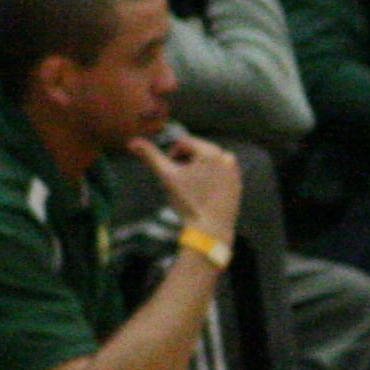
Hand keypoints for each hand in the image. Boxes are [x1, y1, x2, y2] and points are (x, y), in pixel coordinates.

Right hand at [129, 131, 244, 234]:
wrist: (210, 228)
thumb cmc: (187, 201)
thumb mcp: (166, 176)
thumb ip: (150, 156)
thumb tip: (131, 141)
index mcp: (211, 151)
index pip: (183, 143)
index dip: (172, 155)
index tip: (171, 172)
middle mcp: (226, 157)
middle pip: (196, 152)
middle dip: (184, 163)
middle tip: (181, 182)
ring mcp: (234, 170)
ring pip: (206, 163)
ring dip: (195, 170)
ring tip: (191, 189)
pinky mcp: (237, 183)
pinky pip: (218, 175)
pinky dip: (208, 180)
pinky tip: (202, 194)